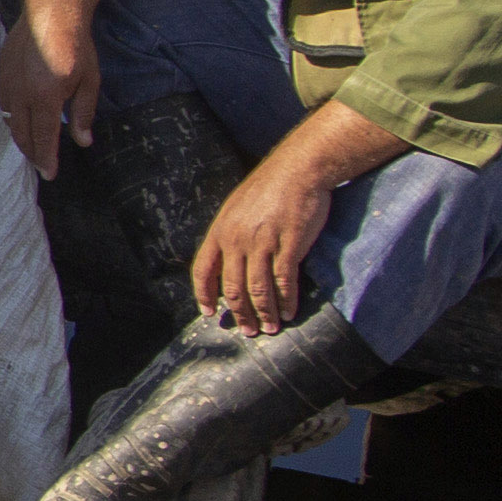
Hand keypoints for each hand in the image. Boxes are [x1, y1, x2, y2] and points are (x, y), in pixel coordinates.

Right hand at [0, 1, 100, 180]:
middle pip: (23, 134)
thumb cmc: (76, 45)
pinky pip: (4, 105)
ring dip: (21, 138)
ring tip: (32, 147)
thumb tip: (83, 142)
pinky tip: (22, 121)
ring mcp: (8, 83)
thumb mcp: (89, 81)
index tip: (49, 174)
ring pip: (10, 122)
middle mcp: (22, 94)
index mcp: (46, 97)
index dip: (46, 159)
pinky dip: (12, 119)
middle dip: (32, 154)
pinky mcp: (1, 74)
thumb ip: (83, 113)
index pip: (43, 138)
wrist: (50, 11)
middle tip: (42, 166)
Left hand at [193, 142, 343, 332]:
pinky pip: (284, 282)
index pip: (203, 271)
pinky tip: (290, 312)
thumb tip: (229, 262)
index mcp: (220, 231)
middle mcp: (237, 240)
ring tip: (271, 329)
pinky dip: (287, 302)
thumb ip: (230, 234)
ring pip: (259, 290)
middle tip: (249, 331)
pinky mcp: (288, 245)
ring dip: (265, 314)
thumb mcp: (237, 208)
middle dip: (241, 314)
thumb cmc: (269, 187)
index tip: (210, 313)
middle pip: (232, 288)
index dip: (204, 295)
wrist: (298, 169)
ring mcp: (262, 243)